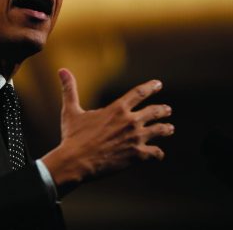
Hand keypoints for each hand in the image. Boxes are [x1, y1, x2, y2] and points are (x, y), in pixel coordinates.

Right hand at [41, 68, 173, 192]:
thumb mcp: (71, 110)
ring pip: (159, 131)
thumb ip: (70, 89)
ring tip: (169, 128)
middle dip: (163, 110)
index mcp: (117, 109)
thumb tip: (62, 70)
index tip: (158, 84)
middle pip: (154, 111)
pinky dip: (158, 153)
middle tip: (168, 109)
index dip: (151, 87)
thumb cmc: (73, 136)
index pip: (140, 93)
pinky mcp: (136, 156)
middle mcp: (130, 121)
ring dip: (166, 129)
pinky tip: (159, 154)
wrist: (76, 161)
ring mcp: (135, 139)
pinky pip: (155, 153)